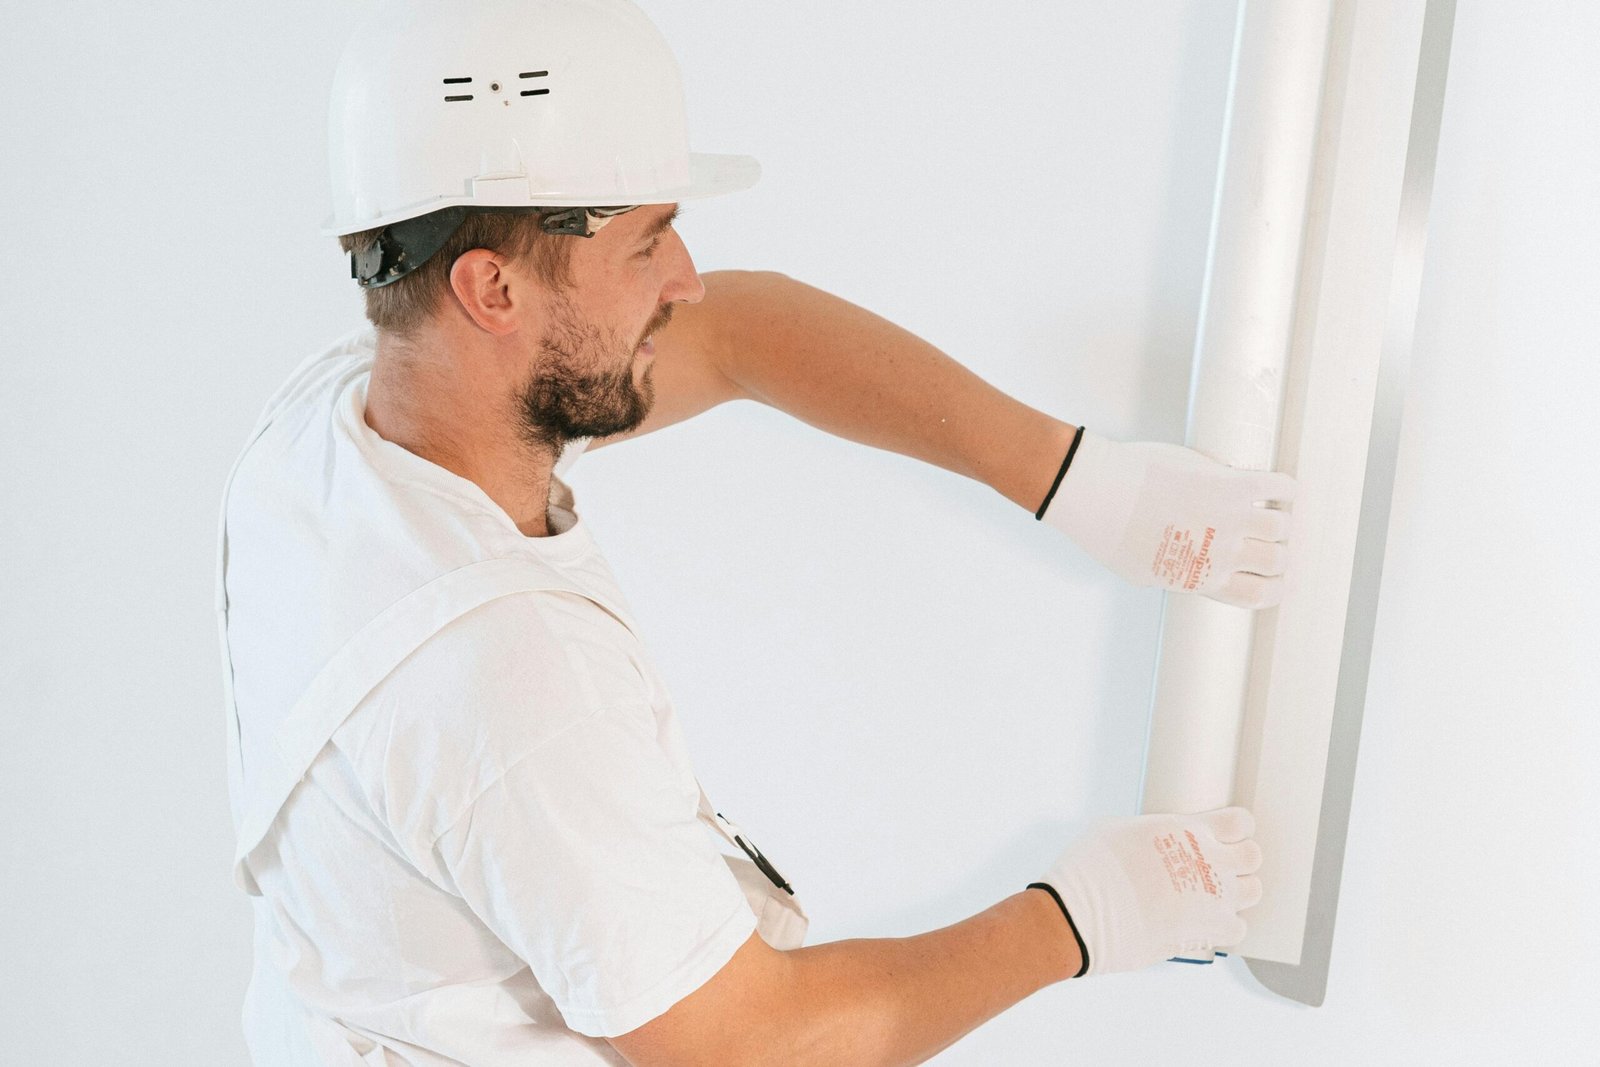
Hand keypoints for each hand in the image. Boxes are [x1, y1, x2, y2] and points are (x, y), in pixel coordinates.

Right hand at [1029, 807, 1262, 976]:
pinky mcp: (1211, 931)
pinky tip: (1203, 924)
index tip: (1222, 835)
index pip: (1240, 822)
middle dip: (1238, 861)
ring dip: (1236, 893)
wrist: (1084, 913)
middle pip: (1253, 856)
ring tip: (1211, 898)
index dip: (1234, 828)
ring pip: (1253, 891)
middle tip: (1216, 869)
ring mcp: (1215, 897)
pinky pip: (1238, 928)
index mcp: (1189, 829)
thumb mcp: (1117, 828)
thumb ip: (1149, 831)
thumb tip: (1147, 837)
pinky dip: (1224, 928)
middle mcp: (1210, 861)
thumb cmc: (1091, 867)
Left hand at [1040, 430, 1296, 608]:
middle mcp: (1221, 555)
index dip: (1272, 586)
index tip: (1272, 576)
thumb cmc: (1111, 531)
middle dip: (1276, 551)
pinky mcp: (1230, 484)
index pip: (1258, 596)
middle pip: (1276, 560)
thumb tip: (1183, 574)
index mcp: (1202, 581)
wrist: (1099, 494)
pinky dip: (1286, 488)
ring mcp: (1229, 519)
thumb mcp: (1143, 572)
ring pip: (1281, 526)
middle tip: (1268, 539)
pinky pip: (1279, 486)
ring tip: (1269, 510)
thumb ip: (1172, 576)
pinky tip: (1280, 487)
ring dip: (1279, 520)